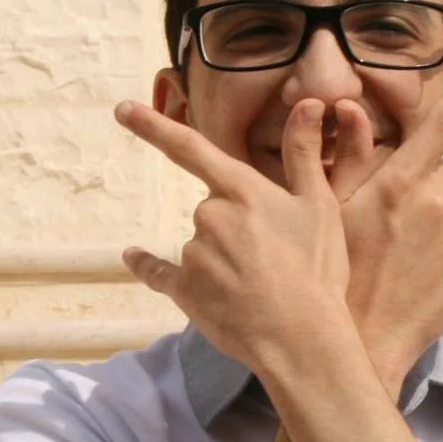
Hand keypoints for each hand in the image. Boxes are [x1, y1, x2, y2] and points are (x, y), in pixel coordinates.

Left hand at [118, 99, 354, 382]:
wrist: (301, 337)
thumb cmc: (316, 270)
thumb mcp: (320, 206)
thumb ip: (304, 153)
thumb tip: (307, 103)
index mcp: (242, 190)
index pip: (191, 148)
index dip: (154, 126)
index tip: (123, 110)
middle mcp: (210, 216)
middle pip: (212, 209)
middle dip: (236, 228)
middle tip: (274, 259)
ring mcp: (193, 254)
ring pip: (201, 244)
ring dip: (221, 258)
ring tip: (259, 286)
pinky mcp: (183, 289)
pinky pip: (158, 271)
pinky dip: (146, 264)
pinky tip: (133, 258)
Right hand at [325, 58, 442, 390]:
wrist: (361, 342)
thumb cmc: (337, 275)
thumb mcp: (329, 213)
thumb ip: (345, 156)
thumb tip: (345, 106)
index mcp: (394, 183)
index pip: (436, 124)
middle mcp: (431, 201)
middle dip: (426, 190)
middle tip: (397, 226)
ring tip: (414, 252)